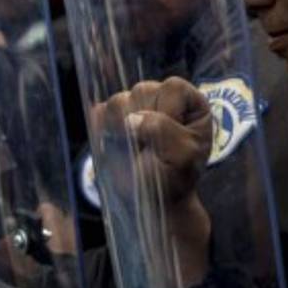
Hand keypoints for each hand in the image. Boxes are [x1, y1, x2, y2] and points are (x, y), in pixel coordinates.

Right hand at [92, 77, 212, 287]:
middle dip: (144, 124)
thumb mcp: (183, 157)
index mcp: (188, 100)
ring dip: (122, 130)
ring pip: (117, 102)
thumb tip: (132, 119)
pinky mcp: (111, 118)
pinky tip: (120, 148)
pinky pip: (99, 114)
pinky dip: (105, 134)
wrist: (154, 200)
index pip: (172, 88)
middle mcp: (161, 96)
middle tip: (152, 149)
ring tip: (135, 150)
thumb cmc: (176, 177)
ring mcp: (134, 105)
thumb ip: (164, 132)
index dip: (167, 113)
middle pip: (142, 91)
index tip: (170, 141)